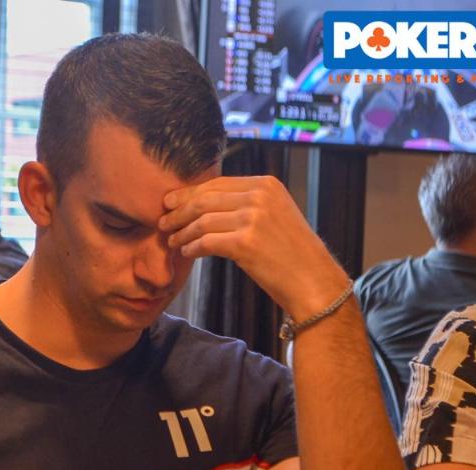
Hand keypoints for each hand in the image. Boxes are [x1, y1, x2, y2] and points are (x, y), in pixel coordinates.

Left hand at [159, 176, 349, 321]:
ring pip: (201, 221)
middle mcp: (259, 196)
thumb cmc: (292, 253)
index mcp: (266, 184)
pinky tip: (186, 253)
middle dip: (179, 211)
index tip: (171, 202)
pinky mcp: (245, 242)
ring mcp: (253, 218)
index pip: (216, 183)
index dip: (189, 193)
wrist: (313, 281)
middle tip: (163, 222)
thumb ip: (248, 203)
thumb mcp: (275, 214)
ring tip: (172, 241)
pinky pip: (205, 242)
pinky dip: (191, 247)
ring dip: (182, 232)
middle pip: (205, 199)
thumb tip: (206, 202)